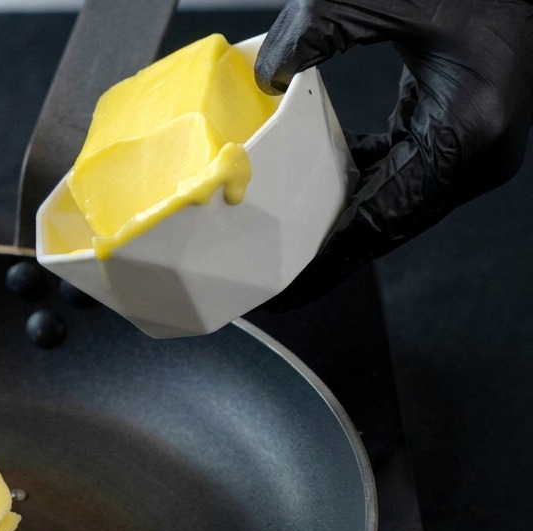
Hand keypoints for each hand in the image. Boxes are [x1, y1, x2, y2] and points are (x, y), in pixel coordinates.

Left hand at [254, 0, 532, 310]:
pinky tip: (315, 187)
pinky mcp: (461, 134)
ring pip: (394, 204)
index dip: (330, 258)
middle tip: (273, 281)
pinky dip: (359, 184)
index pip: (384, 218)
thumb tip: (269, 71)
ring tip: (284, 242)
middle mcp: (478, 152)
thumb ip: (325, 25)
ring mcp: (474, 148)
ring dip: (342, 219)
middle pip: (389, 223)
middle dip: (330, 254)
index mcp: (469, 129)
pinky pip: (400, 174)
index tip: (288, 287)